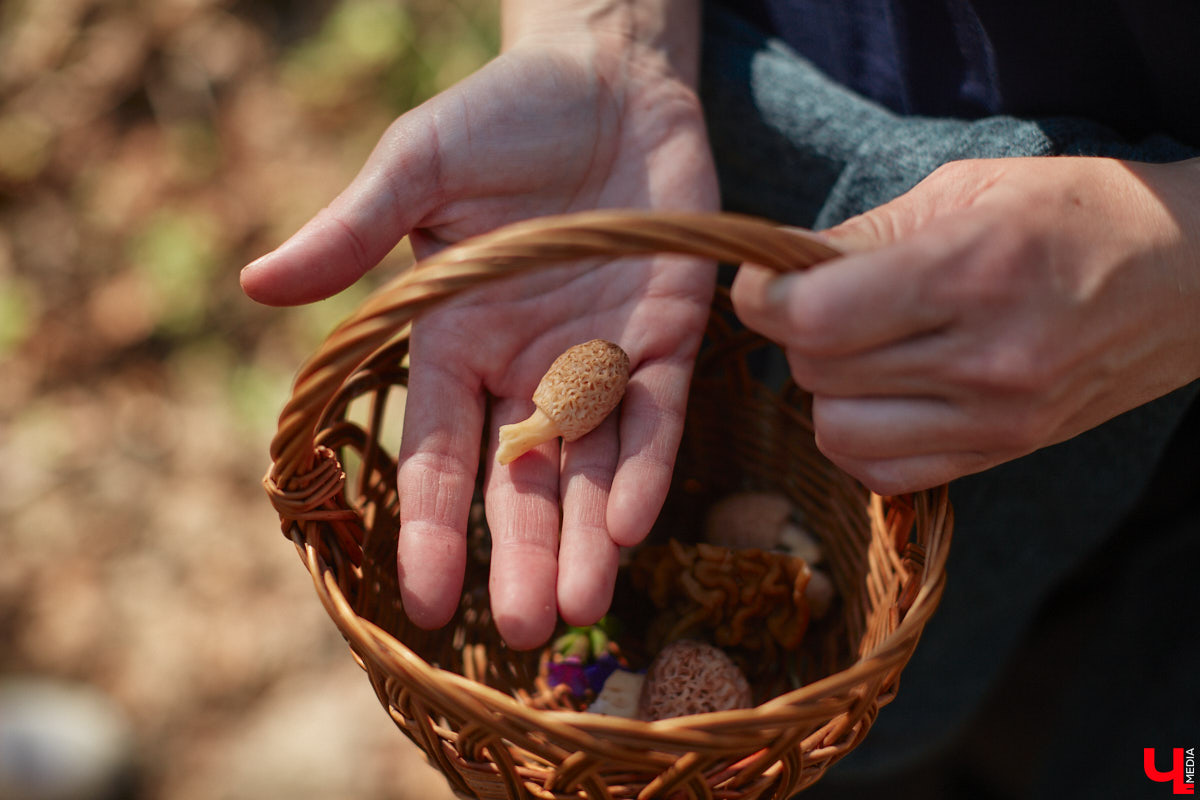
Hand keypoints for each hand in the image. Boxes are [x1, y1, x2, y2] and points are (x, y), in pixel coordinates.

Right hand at [242, 11, 717, 648]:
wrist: (607, 81)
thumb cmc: (501, 118)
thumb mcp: (418, 168)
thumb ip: (352, 230)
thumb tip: (255, 283)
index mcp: (455, 342)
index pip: (438, 452)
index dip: (433, 526)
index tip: (428, 600)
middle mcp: (525, 369)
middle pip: (520, 482)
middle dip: (523, 555)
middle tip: (528, 631)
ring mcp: (598, 361)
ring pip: (590, 468)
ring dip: (589, 537)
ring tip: (585, 606)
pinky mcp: (666, 339)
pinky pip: (655, 417)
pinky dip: (644, 467)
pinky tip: (634, 524)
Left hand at [732, 156, 1199, 494]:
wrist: (1193, 278)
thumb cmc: (1080, 213)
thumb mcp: (971, 188)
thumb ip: (867, 233)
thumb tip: (781, 266)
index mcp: (971, 272)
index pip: (816, 316)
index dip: (764, 298)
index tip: (766, 280)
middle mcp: (984, 358)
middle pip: (817, 372)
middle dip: (794, 334)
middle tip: (822, 302)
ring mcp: (997, 418)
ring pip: (839, 432)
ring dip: (826, 390)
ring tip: (857, 350)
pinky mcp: (1005, 453)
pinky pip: (885, 474)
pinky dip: (860, 439)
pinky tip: (880, 396)